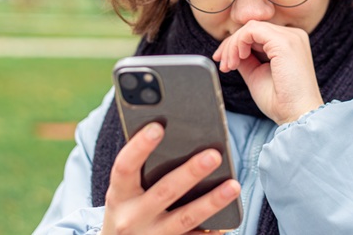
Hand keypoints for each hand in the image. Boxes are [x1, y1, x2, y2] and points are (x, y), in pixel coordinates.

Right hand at [102, 122, 240, 234]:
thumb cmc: (127, 210)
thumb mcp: (124, 192)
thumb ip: (141, 170)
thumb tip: (179, 139)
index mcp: (119, 194)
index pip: (125, 166)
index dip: (140, 146)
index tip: (158, 127)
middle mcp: (132, 217)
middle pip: (164, 191)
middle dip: (191, 173)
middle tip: (214, 155)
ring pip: (185, 218)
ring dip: (211, 202)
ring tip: (233, 186)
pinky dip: (209, 232)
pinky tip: (226, 224)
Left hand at [213, 20, 323, 124]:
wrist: (297, 116)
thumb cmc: (280, 101)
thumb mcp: (257, 73)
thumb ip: (246, 58)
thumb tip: (230, 49)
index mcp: (289, 43)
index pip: (257, 34)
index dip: (236, 45)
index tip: (224, 62)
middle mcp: (293, 35)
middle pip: (252, 29)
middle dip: (231, 45)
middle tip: (223, 65)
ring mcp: (290, 36)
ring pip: (250, 27)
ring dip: (233, 46)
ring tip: (230, 66)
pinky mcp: (283, 41)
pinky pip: (251, 30)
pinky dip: (239, 43)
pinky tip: (238, 59)